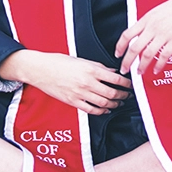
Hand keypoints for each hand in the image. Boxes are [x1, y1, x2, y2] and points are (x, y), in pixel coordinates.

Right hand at [0, 50, 130, 114]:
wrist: (40, 70)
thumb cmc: (59, 62)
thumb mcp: (81, 60)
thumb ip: (98, 67)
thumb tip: (112, 72)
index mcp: (90, 69)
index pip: (115, 79)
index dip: (126, 84)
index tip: (130, 85)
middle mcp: (87, 82)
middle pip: (112, 93)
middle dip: (123, 95)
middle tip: (127, 95)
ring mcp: (80, 94)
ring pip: (103, 103)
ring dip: (114, 104)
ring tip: (119, 103)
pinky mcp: (73, 102)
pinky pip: (91, 109)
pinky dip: (101, 111)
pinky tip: (106, 109)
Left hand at [115, 0, 171, 74]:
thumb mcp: (157, 11)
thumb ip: (147, 23)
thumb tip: (137, 35)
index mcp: (146, 19)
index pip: (127, 35)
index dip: (120, 47)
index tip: (117, 55)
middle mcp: (153, 27)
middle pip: (134, 48)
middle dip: (127, 62)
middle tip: (124, 70)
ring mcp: (165, 34)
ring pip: (148, 54)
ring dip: (142, 66)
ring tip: (140, 72)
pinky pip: (164, 56)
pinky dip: (158, 66)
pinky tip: (156, 70)